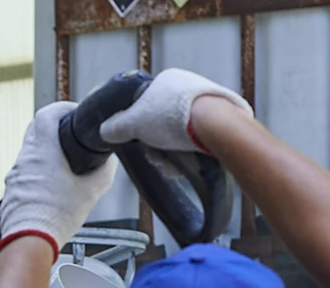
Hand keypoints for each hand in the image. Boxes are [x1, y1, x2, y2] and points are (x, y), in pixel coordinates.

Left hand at [0, 102, 119, 255]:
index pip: (48, 112)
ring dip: (45, 153)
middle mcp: (26, 157)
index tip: (73, 112)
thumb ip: (103, 172)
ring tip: (62, 165)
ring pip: (29, 151)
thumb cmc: (55, 217)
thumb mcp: (91, 192)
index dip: (63, 108)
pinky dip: (37, 173)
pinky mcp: (12, 190)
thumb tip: (109, 162)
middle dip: (53, 128)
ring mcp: (16, 174)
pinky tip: (50, 188)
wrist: (31, 240)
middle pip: (36, 128)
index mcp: (44, 150)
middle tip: (68, 135)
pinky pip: (25, 173)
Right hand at [97, 68, 251, 153]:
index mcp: (168, 80)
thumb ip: (118, 127)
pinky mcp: (224, 120)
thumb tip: (105, 130)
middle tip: (158, 158)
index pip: (147, 106)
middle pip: (164, 124)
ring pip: (182, 135)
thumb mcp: (135, 123)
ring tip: (174, 166)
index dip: (140, 129)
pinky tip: (191, 165)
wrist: (216, 125)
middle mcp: (189, 87)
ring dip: (174, 155)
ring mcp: (209, 103)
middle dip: (158, 147)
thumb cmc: (173, 117)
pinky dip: (193, 154)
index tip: (141, 143)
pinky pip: (201, 139)